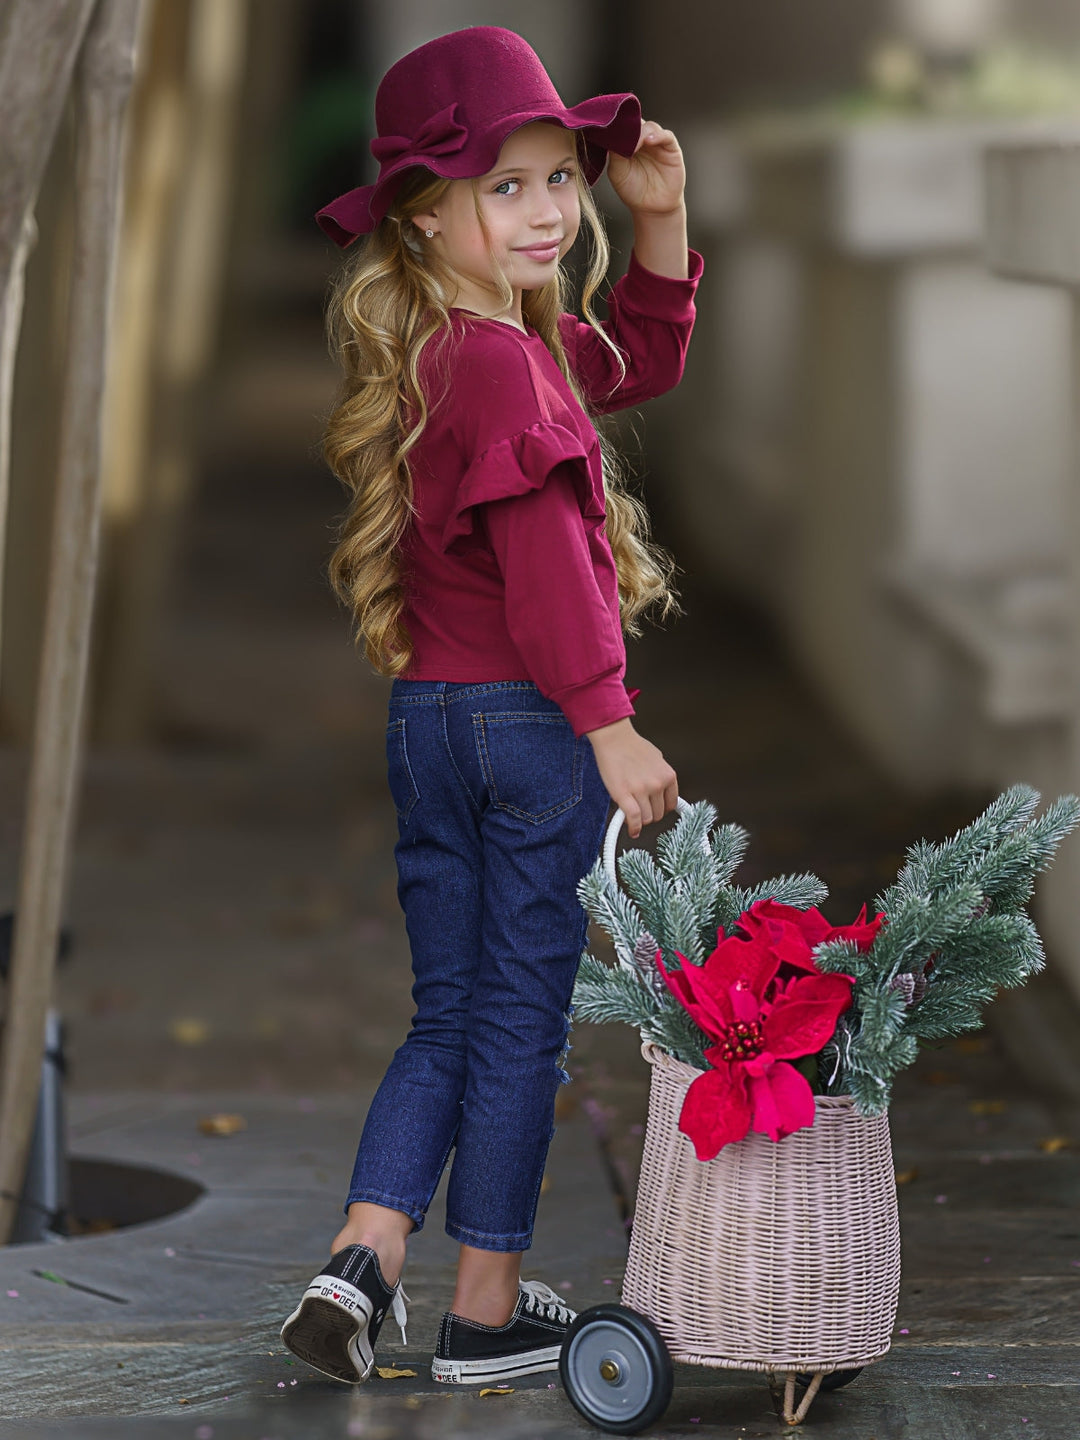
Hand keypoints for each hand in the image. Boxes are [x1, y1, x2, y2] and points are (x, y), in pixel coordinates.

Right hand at [586, 717, 678, 837]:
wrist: (614, 737)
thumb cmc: (632, 745)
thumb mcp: (657, 758)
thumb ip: (661, 775)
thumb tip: (662, 789)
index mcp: (668, 776)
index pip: (671, 804)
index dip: (662, 809)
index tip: (656, 810)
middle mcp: (658, 784)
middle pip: (658, 814)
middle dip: (649, 814)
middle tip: (641, 810)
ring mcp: (642, 790)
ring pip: (646, 819)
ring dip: (640, 819)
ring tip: (633, 813)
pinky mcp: (624, 795)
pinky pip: (634, 819)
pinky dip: (633, 828)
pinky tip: (632, 829)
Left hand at [607, 120, 685, 217]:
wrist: (652, 208)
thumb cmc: (633, 190)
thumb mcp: (618, 172)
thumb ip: (615, 153)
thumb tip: (612, 134)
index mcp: (626, 142)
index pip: (622, 125)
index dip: (616, 123)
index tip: (607, 126)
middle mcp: (641, 139)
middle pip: (635, 122)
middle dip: (628, 126)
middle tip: (620, 133)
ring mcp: (656, 142)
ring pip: (649, 127)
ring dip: (640, 133)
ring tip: (633, 145)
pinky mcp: (671, 147)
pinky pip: (666, 135)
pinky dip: (658, 135)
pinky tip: (649, 141)